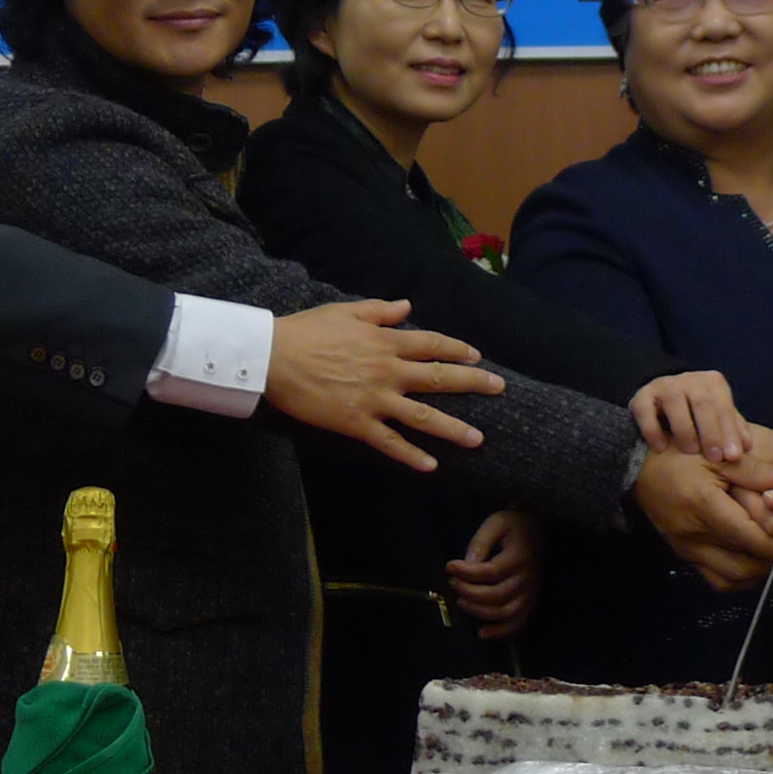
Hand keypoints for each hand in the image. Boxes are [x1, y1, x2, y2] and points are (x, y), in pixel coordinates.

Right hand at [265, 299, 500, 472]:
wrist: (274, 357)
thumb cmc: (307, 330)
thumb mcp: (346, 310)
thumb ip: (380, 310)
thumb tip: (407, 307)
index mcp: (386, 342)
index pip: (432, 344)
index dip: (457, 349)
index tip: (476, 356)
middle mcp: (388, 371)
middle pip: (439, 378)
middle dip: (473, 383)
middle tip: (499, 388)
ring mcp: (375, 400)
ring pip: (423, 417)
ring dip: (453, 428)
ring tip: (479, 439)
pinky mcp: (357, 423)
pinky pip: (390, 443)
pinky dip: (411, 456)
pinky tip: (432, 467)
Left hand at [446, 509, 543, 638]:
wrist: (536, 531)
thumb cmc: (512, 527)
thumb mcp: (496, 524)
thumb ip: (481, 542)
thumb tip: (467, 564)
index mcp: (518, 557)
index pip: (490, 572)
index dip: (467, 573)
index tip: (449, 566)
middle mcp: (526, 579)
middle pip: (496, 595)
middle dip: (468, 592)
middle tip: (452, 583)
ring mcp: (529, 593)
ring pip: (505, 612)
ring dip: (479, 611)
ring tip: (461, 601)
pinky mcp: (529, 603)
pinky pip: (517, 623)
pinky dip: (500, 632)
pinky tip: (481, 633)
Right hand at [629, 369, 755, 462]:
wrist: (661, 403)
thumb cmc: (697, 415)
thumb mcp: (717, 419)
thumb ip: (732, 430)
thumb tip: (746, 447)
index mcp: (712, 382)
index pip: (724, 404)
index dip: (729, 430)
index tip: (733, 456)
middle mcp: (689, 379)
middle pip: (702, 402)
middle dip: (710, 432)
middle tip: (715, 458)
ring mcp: (664, 385)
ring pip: (675, 402)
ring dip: (685, 429)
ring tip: (691, 452)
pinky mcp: (641, 397)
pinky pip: (645, 411)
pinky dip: (653, 430)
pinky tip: (661, 448)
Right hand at [635, 446, 772, 591]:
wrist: (639, 470)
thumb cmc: (680, 456)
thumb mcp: (718, 456)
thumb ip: (755, 470)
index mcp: (703, 505)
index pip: (746, 536)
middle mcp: (693, 534)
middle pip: (740, 565)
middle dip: (768, 562)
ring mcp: (686, 549)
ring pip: (729, 578)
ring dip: (755, 573)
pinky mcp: (684, 556)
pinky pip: (715, 579)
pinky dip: (737, 577)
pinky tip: (750, 562)